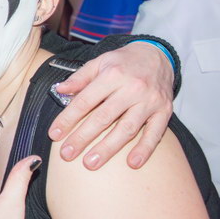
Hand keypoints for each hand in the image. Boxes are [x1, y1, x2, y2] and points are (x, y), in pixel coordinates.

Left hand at [49, 42, 173, 169]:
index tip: (54, 134)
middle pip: (103, 117)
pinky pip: (155, 133)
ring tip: (91, 163)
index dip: (68, 118)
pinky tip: (132, 163)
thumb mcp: (99, 62)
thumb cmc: (124, 62)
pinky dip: (145, 149)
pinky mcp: (164, 111)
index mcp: (112, 75)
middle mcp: (131, 88)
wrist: (158, 55)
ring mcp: (149, 101)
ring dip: (108, 148)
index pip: (85, 101)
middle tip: (67, 154)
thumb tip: (59, 90)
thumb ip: (79, 78)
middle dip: (83, 137)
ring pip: (127, 128)